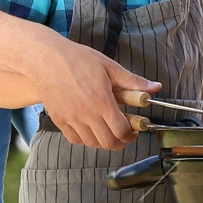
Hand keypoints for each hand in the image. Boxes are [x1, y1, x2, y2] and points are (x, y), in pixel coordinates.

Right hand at [32, 34, 155, 149]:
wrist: (46, 59)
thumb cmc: (79, 60)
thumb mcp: (110, 67)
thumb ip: (133, 81)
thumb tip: (156, 88)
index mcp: (103, 102)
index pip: (121, 131)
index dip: (131, 136)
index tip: (134, 132)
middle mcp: (87, 115)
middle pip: (108, 142)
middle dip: (120, 142)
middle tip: (123, 135)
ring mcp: (71, 119)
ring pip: (91, 143)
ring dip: (103, 141)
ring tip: (108, 131)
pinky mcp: (59, 120)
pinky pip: (75, 139)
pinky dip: (85, 139)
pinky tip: (90, 129)